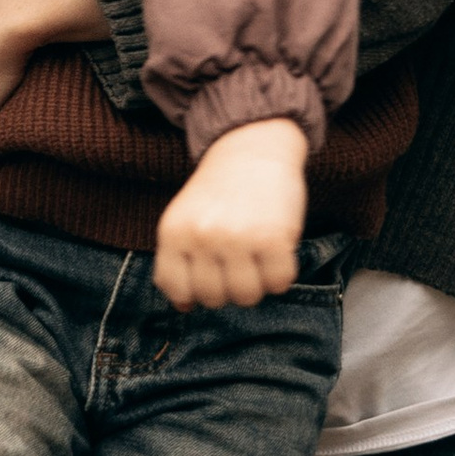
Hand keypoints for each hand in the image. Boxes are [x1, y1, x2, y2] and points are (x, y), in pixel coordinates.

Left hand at [153, 117, 309, 309]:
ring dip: (257, 284)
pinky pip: (279, 283)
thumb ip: (179, 260)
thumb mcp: (185, 218)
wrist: (252, 146)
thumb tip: (184, 309)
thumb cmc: (219, 190)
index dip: (194, 292)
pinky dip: (281, 275)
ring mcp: (238, 238)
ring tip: (257, 258)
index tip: (208, 275)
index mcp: (173, 232)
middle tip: (237, 262)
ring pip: (247, 296)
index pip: (176, 290)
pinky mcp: (274, 238)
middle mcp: (202, 237)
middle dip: (228, 287)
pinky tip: (276, 252)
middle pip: (214, 298)